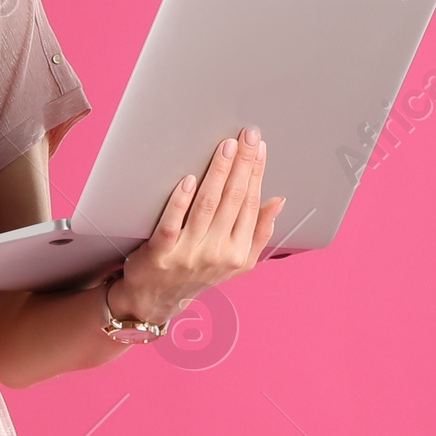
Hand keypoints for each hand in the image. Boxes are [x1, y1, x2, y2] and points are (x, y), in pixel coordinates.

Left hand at [110, 129, 284, 324]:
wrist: (157, 299)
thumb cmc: (198, 273)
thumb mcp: (237, 261)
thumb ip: (259, 231)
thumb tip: (278, 201)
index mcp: (238, 253)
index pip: (251, 204)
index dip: (257, 173)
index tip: (260, 147)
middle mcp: (216, 253)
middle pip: (233, 200)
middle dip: (242, 164)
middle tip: (247, 136)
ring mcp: (188, 253)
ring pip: (207, 205)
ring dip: (218, 172)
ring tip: (225, 147)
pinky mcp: (160, 252)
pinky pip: (172, 222)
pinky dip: (181, 200)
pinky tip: (188, 179)